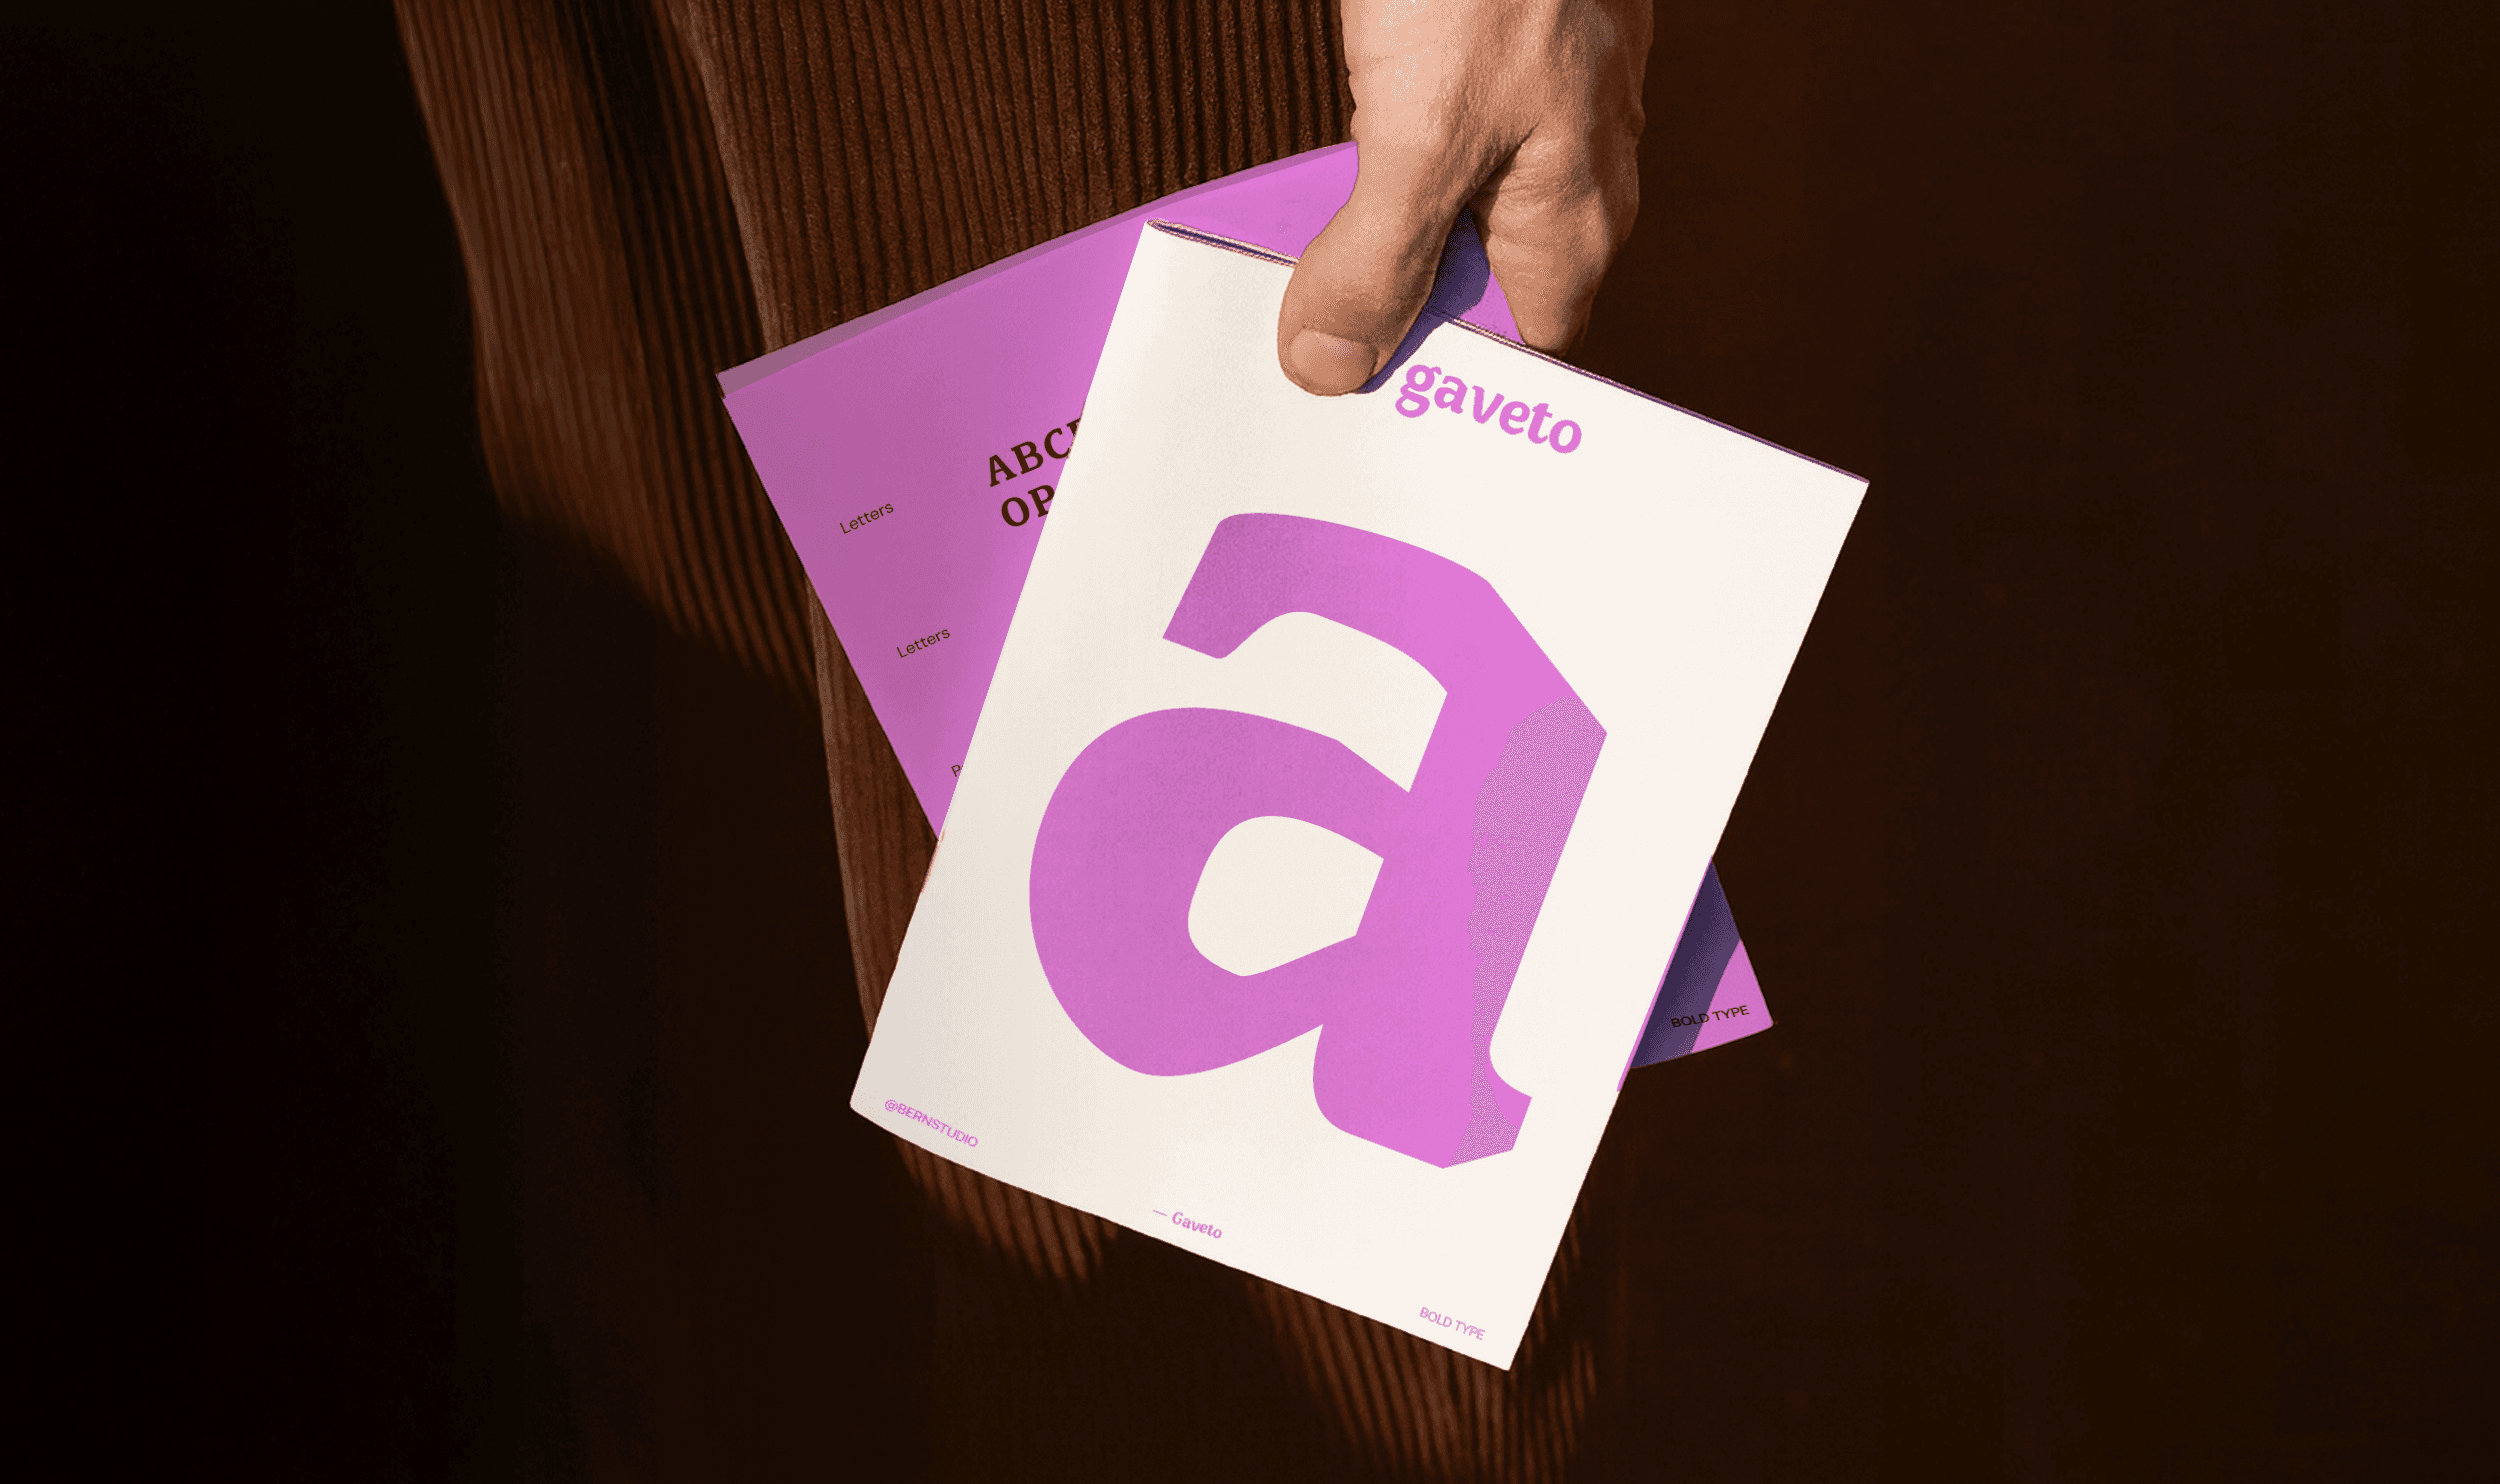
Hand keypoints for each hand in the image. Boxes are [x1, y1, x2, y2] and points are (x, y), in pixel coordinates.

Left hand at [1278, 0, 1652, 393]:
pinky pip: (1425, 147)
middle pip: (1464, 288)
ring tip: (1289, 241)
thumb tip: (1333, 363)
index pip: (1514, 358)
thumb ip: (1379, 259)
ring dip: (1363, 230)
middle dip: (1382, 303)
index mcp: (1574, 224)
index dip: (1440, 388)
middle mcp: (1567, 180)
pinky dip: (1368, 162)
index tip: (1356, 407)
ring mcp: (1535, 118)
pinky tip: (1317, 164)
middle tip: (1298, 321)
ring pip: (1438, 216)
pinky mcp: (1495, 66)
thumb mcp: (1421, 136)